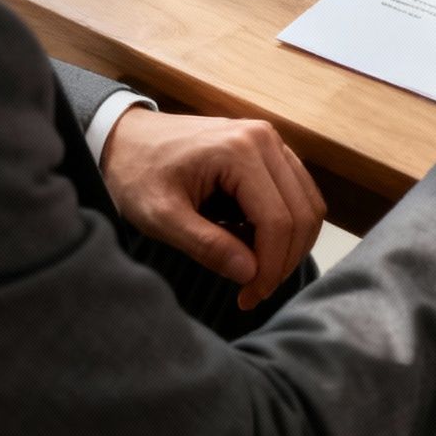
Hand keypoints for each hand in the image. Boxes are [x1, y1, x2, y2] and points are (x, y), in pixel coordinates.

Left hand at [101, 108, 326, 310]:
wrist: (126, 138)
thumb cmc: (137, 173)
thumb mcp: (159, 216)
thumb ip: (205, 245)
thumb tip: (250, 273)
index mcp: (239, 150)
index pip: (278, 220)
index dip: (270, 267)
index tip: (248, 297)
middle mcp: (265, 139)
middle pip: (302, 213)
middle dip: (284, 261)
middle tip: (253, 292)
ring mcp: (271, 141)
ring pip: (308, 205)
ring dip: (290, 246)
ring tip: (253, 270)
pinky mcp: (270, 151)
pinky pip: (297, 194)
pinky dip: (285, 227)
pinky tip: (253, 243)